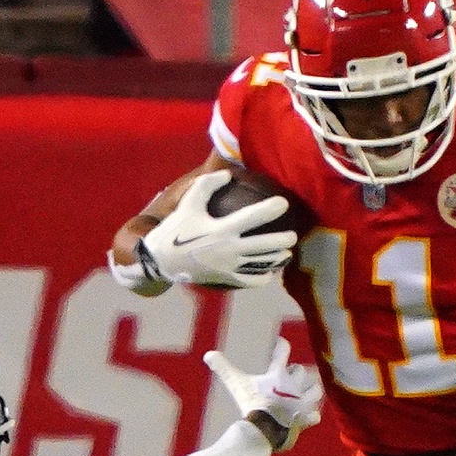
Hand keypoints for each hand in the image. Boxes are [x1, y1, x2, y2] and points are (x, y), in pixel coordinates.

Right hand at [138, 170, 297, 288]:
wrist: (162, 261)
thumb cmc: (176, 229)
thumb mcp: (188, 203)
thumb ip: (208, 185)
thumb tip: (229, 174)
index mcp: (221, 229)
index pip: (251, 218)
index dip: (269, 209)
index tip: (284, 202)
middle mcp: (228, 250)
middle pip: (264, 246)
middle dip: (283, 241)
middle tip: (293, 235)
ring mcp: (228, 267)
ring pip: (261, 265)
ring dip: (277, 259)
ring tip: (287, 254)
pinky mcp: (225, 278)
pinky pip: (250, 281)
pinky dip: (264, 277)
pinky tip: (271, 272)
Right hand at [203, 338, 323, 450]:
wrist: (265, 429)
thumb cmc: (251, 403)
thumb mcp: (236, 384)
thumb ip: (223, 368)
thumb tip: (208, 354)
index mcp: (278, 374)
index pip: (283, 351)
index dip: (282, 345)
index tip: (280, 343)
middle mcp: (293, 385)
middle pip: (301, 371)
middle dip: (296, 372)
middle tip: (290, 375)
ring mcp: (301, 402)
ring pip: (315, 391)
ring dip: (311, 391)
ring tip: (306, 393)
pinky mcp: (304, 419)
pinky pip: (314, 417)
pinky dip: (311, 417)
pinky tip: (310, 417)